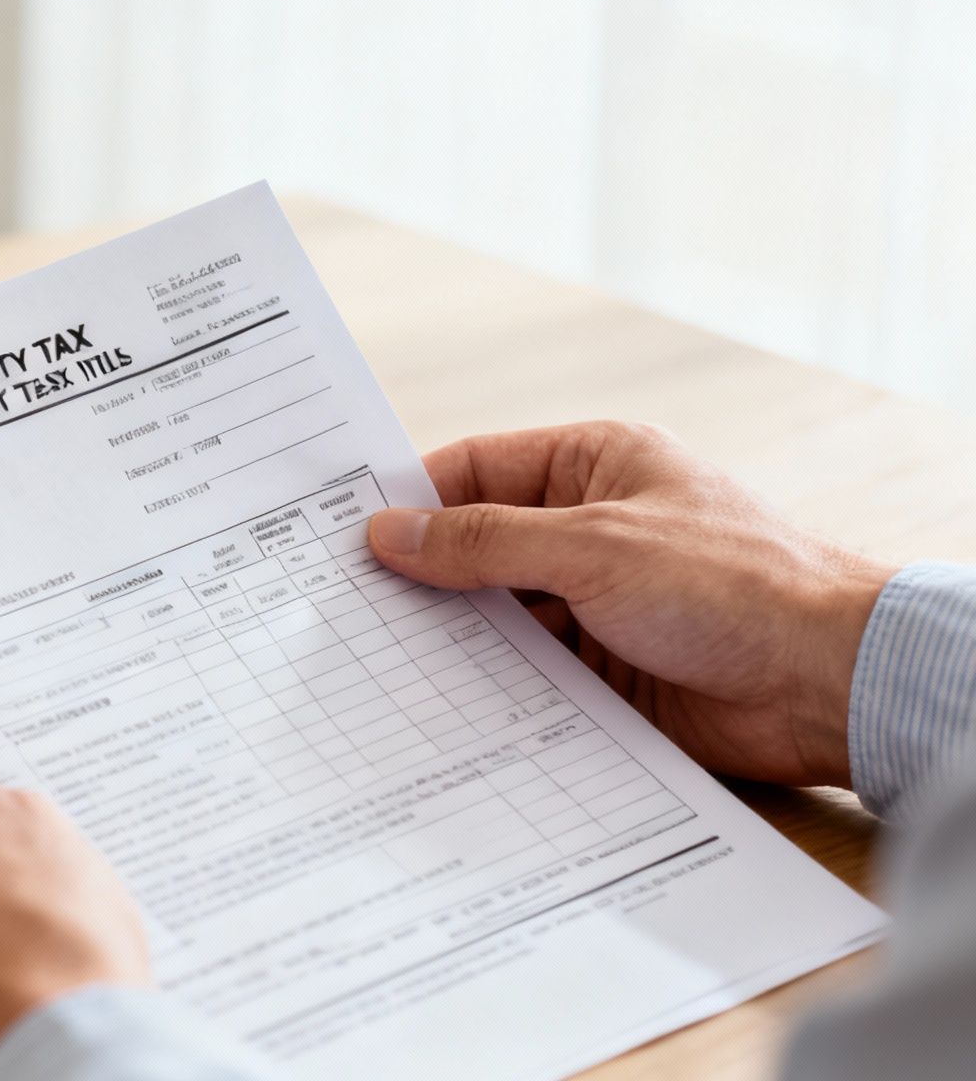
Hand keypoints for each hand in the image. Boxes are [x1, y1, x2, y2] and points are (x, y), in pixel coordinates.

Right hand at [367, 421, 894, 788]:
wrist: (824, 683)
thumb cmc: (734, 584)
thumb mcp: (591, 546)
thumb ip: (484, 542)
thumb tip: (391, 533)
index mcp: (595, 466)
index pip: (477, 470)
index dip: (412, 501)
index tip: (346, 536)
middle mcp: (590, 529)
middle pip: (477, 547)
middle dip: (420, 577)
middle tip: (344, 605)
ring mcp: (596, 602)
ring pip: (495, 615)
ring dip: (451, 638)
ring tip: (373, 659)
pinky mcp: (603, 671)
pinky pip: (523, 674)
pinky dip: (485, 687)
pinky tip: (434, 702)